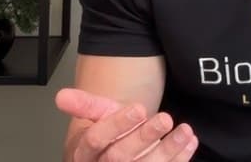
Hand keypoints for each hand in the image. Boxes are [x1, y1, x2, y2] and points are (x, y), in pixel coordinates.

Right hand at [55, 88, 197, 160]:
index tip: (139, 108)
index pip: (97, 139)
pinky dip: (180, 159)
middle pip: (120, 157)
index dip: (117, 124)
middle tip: (164, 119)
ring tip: (184, 130)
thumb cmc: (108, 135)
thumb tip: (61, 96)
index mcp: (84, 152)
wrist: (112, 155)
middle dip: (144, 137)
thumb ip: (84, 105)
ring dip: (168, 150)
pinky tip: (189, 141)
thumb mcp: (96, 116)